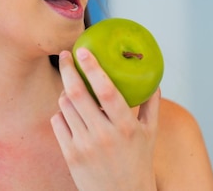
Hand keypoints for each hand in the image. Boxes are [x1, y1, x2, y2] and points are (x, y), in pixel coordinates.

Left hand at [51, 48, 159, 190]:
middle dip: (67, 69)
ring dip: (66, 92)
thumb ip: (151, 105)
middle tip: (65, 55)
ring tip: (73, 91)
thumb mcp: (150, 134)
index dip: (92, 68)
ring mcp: (84, 145)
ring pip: (64, 105)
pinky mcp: (70, 154)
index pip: (106, 90)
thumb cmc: (138, 162)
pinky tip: (71, 114)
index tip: (83, 51)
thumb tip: (154, 80)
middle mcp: (103, 135)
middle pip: (77, 93)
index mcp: (125, 126)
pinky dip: (62, 113)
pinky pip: (57, 121)